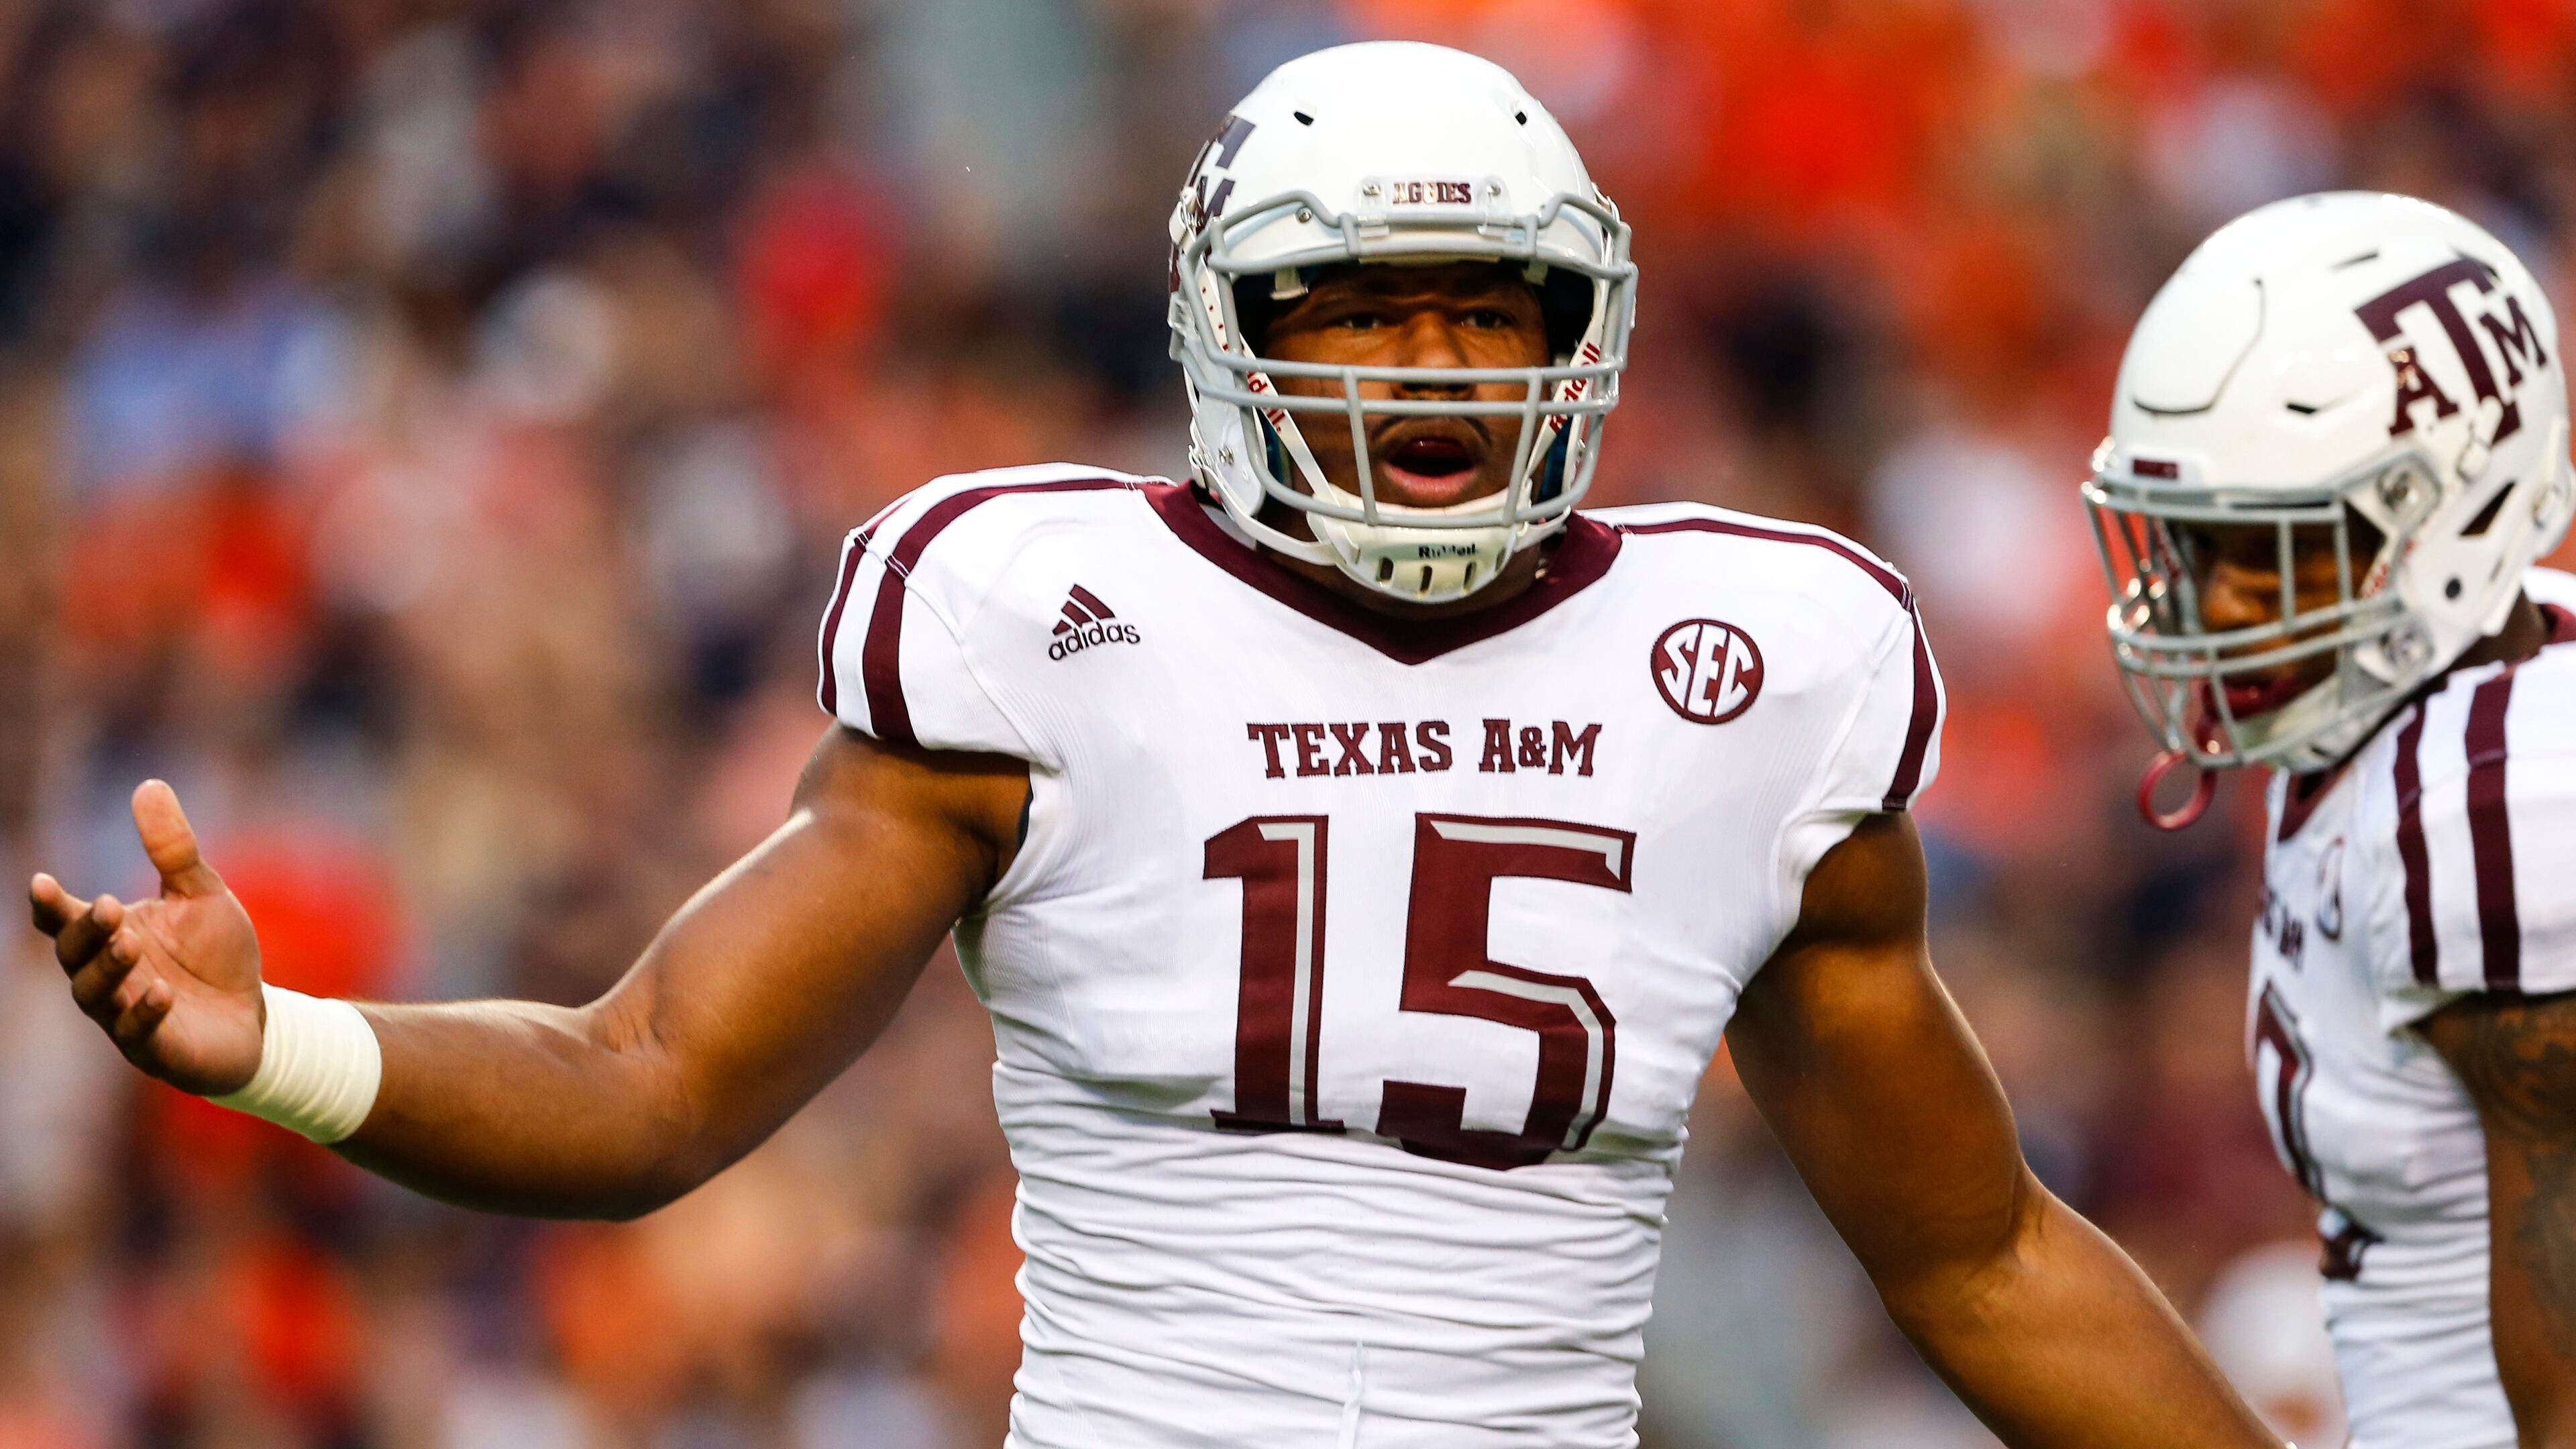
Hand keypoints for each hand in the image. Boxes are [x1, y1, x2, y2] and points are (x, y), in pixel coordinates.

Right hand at [27, 781, 264, 1094]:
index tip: (42, 883)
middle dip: (87, 932)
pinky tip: (160, 993)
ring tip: (130, 944)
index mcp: (110, 937)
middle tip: (109, 906)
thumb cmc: (215, 955)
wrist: (255, 1016)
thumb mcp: (201, 894)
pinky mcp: (156, 1048)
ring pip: (97, 996)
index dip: (49, 905)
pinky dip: (144, 1013)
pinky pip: (138, 1035)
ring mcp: (125, 1016)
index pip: (65, 921)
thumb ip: (173, 849)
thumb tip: (148, 784)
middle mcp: (107, 976)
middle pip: (74, 955)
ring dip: (110, 969)